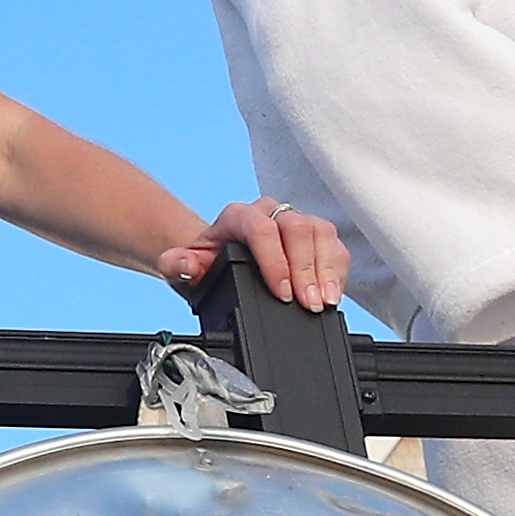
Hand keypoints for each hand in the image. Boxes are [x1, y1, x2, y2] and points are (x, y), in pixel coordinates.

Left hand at [162, 197, 350, 313]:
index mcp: (237, 216)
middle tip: (307, 303)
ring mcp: (294, 220)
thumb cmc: (203, 265)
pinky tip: (332, 295)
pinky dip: (337, 270)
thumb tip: (186, 266)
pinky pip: (334, 245)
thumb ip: (177, 265)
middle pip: (297, 228)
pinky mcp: (313, 235)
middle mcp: (268, 211)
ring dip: (326, 269)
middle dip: (306, 269)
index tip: (282, 293)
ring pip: (321, 232)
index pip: (262, 229)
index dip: (276, 261)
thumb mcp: (182, 268)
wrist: (215, 262)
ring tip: (324, 302)